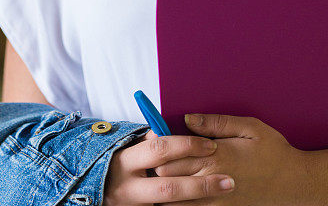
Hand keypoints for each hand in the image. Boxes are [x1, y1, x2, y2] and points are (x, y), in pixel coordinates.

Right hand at [103, 130, 234, 205]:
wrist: (99, 190)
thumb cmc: (118, 162)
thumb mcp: (128, 146)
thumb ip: (148, 139)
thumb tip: (168, 129)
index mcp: (126, 161)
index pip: (160, 149)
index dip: (187, 146)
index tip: (212, 145)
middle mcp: (128, 188)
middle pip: (170, 187)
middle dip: (201, 185)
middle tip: (229, 180)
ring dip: (199, 202)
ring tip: (224, 194)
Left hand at [155, 113, 307, 205]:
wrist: (294, 185)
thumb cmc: (273, 152)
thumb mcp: (249, 128)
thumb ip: (216, 122)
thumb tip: (188, 118)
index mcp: (216, 154)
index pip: (172, 152)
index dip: (161, 145)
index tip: (156, 138)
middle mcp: (210, 179)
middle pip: (167, 175)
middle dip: (158, 165)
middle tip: (155, 157)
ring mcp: (214, 201)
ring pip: (173, 198)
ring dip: (166, 186)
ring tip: (165, 175)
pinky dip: (179, 203)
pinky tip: (180, 193)